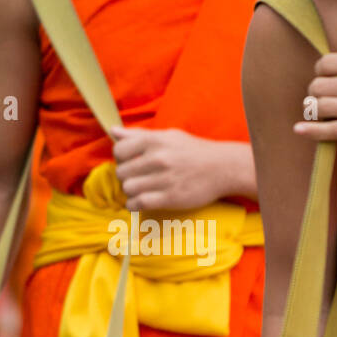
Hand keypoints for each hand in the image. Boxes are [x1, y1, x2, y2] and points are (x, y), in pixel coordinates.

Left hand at [111, 126, 225, 210]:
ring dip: (130, 192)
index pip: (119, 150)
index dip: (121, 158)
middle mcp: (158, 158)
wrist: (224, 167)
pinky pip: (138, 203)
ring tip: (140, 190)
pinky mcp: (170, 197)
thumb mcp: (168, 136)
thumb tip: (113, 131)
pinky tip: (140, 201)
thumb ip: (139, 135)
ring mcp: (164, 179)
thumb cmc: (194, 151)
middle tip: (137, 178)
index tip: (130, 162)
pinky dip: (134, 205)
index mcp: (155, 141)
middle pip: (121, 171)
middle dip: (126, 176)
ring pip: (128, 188)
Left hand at [294, 50, 336, 141]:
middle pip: (318, 86)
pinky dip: (311, 131)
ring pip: (319, 108)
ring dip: (314, 109)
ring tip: (318, 111)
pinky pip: (331, 131)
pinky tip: (299, 130)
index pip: (325, 63)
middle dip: (315, 91)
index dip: (321, 71)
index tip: (326, 77)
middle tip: (322, 96)